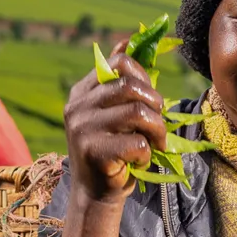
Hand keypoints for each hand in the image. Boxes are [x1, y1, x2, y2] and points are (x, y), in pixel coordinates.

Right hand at [60, 40, 166, 236]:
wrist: (96, 195)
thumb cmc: (112, 151)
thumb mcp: (113, 112)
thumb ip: (119, 81)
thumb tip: (129, 41)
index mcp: (81, 92)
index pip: (118, 64)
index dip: (144, 76)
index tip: (151, 98)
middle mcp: (77, 107)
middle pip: (130, 86)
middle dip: (155, 103)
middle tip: (159, 123)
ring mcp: (82, 129)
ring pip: (137, 112)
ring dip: (157, 129)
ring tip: (157, 143)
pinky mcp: (93, 152)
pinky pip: (136, 143)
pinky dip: (147, 153)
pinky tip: (141, 160)